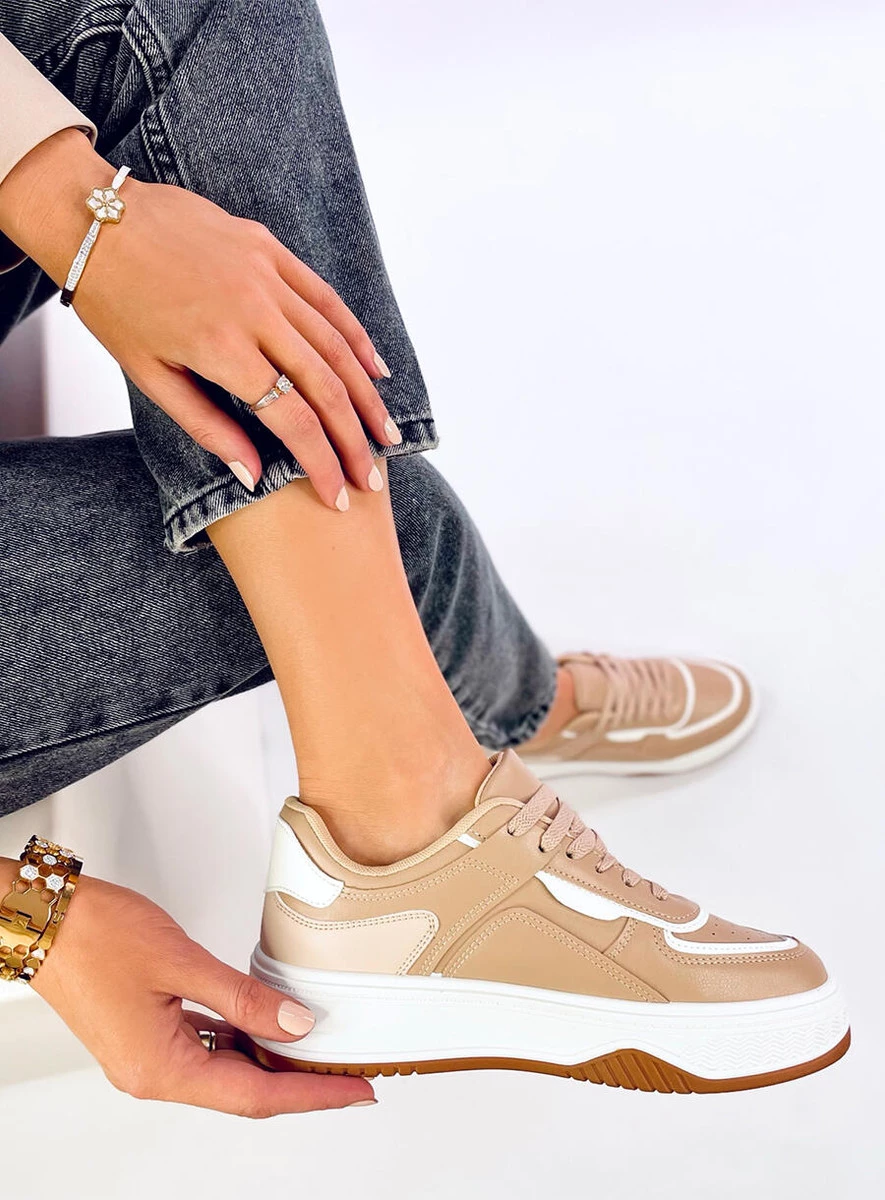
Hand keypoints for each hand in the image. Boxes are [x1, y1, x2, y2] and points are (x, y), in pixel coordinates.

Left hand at [0, 129, 401, 509]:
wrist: (94, 218)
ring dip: (366, 395)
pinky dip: (355, 335)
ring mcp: (265, 274)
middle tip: (371, 479)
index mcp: (220, 347)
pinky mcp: (268, 249)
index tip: (337, 495)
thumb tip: (254, 475)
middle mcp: (253, 310)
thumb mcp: (149, 376)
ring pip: (335, 343)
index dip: (321, 462)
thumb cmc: (114, 303)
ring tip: (384, 434)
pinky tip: (375, 367)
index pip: (292, 418)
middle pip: (325, 386)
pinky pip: (325, 298)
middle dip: (353, 440)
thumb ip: (207, 426)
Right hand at [15, 861, 374, 1115]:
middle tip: (347, 1073)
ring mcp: (145, 1056)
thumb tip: (296, 1026)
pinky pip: (203, 1049)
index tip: (355, 1093)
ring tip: (314, 1049)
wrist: (44, 917)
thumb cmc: (97, 935)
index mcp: (161, 1068)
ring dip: (268, 1062)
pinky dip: (238, 1041)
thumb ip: (244, 998)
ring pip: (223, 1071)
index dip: (310, 1096)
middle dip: (297, 1084)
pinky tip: (261, 1025)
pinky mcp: (143, 1034)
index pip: (254, 1095)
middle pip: (242, 1091)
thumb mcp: (183, 962)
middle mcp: (151, 1074)